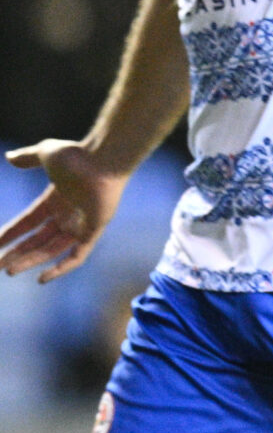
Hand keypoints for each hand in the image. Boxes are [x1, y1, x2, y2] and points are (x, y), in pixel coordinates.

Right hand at [0, 140, 131, 283]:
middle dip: (17, 253)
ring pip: (52, 250)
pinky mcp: (94, 231)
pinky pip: (77, 256)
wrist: (103, 160)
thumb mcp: (44, 154)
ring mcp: (80, 225)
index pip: (28, 223)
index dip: (11, 233)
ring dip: (30, 261)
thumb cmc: (77, 155)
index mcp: (54, 201)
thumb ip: (28, 158)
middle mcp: (66, 215)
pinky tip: (43, 278)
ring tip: (9, 270)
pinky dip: (62, 268)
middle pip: (37, 240)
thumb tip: (9, 156)